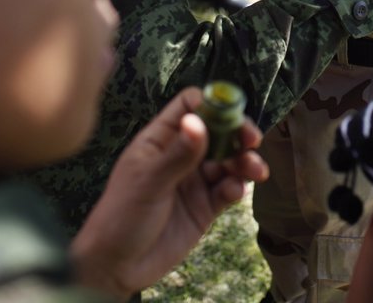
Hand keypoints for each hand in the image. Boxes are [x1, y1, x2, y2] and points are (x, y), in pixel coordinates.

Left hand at [71, 87, 267, 298]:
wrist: (117, 266)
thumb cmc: (121, 216)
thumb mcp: (148, 182)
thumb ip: (177, 154)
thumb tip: (198, 121)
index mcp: (160, 139)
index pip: (189, 107)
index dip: (212, 104)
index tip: (231, 113)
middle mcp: (180, 155)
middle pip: (218, 131)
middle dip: (237, 133)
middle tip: (252, 140)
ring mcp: (194, 181)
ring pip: (229, 160)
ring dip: (244, 161)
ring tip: (255, 170)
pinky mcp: (205, 206)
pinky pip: (228, 189)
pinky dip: (237, 187)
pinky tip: (233, 193)